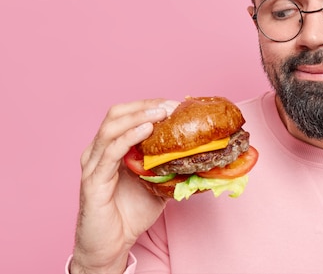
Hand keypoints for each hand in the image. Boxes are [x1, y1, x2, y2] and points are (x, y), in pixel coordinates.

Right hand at [70, 99, 178, 273]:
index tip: (177, 104)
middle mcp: (99, 151)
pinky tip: (146, 130)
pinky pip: (110, 152)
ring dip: (139, 116)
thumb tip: (202, 157)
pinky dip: (129, 137)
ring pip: (111, 128)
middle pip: (117, 114)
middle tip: (171, 106)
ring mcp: (93, 164)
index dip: (151, 105)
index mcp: (112, 148)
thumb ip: (172, 167)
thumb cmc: (130, 214)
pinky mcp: (93, 181)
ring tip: (162, 113)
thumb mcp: (159, 184)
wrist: (111, 246)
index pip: (128, 114)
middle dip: (146, 106)